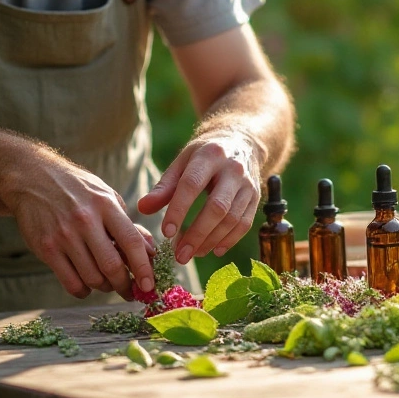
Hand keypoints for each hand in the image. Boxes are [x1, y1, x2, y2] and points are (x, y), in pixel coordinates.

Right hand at [7, 156, 156, 299]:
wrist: (33, 179)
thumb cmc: (78, 190)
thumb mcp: (107, 197)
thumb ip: (128, 225)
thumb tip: (150, 252)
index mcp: (105, 205)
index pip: (131, 242)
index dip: (143, 267)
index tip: (149, 285)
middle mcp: (85, 220)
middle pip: (112, 266)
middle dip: (125, 285)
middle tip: (131, 291)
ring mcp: (64, 235)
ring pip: (92, 278)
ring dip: (105, 288)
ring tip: (108, 283)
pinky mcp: (47, 248)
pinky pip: (70, 282)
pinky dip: (83, 291)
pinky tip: (86, 285)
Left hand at [137, 132, 261, 263]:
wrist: (241, 142)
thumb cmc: (204, 156)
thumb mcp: (182, 162)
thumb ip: (163, 187)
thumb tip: (142, 208)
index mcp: (209, 155)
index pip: (192, 185)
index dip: (178, 210)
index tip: (166, 233)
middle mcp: (233, 169)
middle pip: (217, 207)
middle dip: (197, 234)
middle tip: (180, 255)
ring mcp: (248, 184)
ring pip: (232, 219)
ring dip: (211, 241)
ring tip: (192, 254)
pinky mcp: (256, 197)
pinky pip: (245, 223)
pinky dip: (229, 240)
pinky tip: (214, 250)